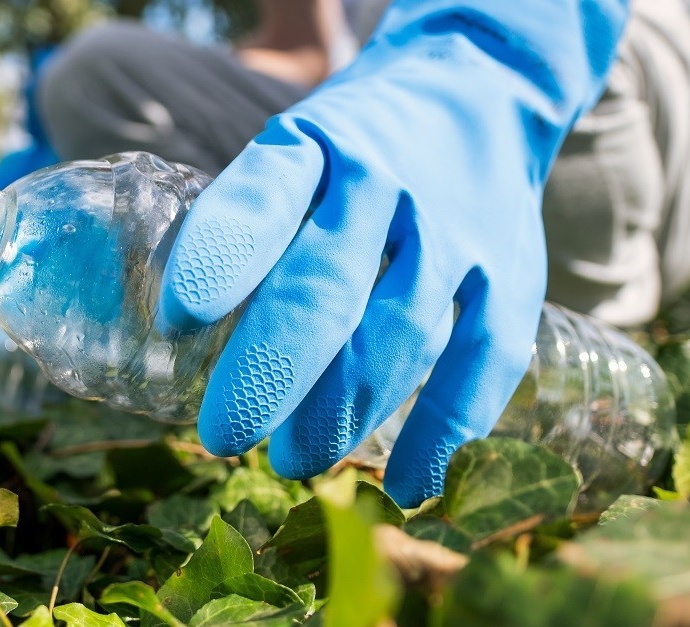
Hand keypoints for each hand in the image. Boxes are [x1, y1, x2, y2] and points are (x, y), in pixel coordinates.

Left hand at [159, 0, 628, 505]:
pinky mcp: (512, 271)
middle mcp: (387, 181)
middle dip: (270, 372)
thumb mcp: (296, 147)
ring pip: (399, 333)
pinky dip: (445, 430)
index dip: (220, 258)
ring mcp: (456, 229)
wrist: (481, 85)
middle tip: (223, 435)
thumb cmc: (357, 143)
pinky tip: (407, 485)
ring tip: (294, 461)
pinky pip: (483, 359)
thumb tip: (178, 332)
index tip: (177, 319)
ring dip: (343, 411)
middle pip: (326, 286)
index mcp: (316, 144)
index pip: (263, 196)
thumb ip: (250, 224)